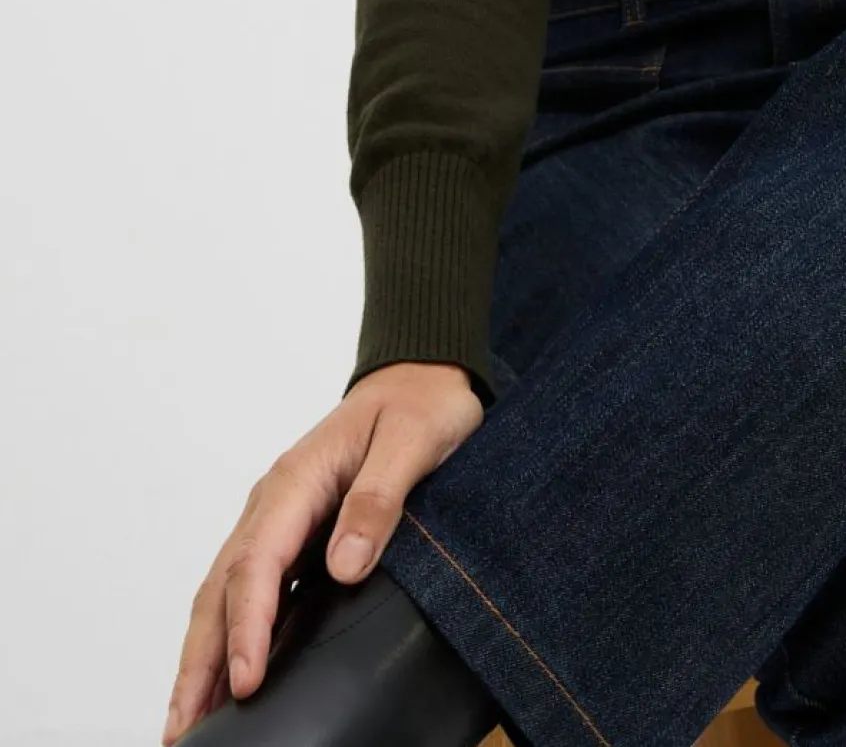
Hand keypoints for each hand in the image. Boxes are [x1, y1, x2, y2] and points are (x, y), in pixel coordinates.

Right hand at [161, 361, 483, 743]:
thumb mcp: (411, 443)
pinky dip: (232, 635)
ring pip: (226, 594)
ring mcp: (280, 519)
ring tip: (187, 721)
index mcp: (296, 480)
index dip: (247, 627)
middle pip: (222, 588)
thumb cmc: (419, 404)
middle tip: (181, 729)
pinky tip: (230, 678)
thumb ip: (378, 499)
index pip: (257, 563)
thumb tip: (343, 567)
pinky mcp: (294, 534)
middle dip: (199, 660)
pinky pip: (253, 590)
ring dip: (204, 656)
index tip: (246, 682)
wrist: (422, 376)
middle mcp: (275, 502)